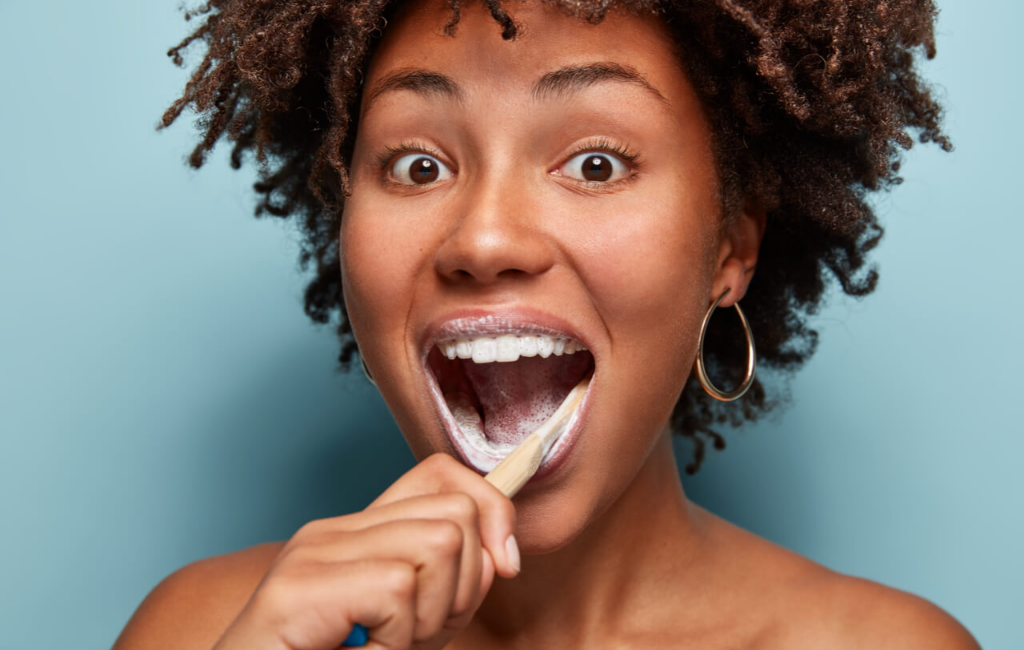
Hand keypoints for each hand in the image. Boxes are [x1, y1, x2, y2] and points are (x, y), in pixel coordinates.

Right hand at [212, 453, 519, 649]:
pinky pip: (398, 589)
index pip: (444, 477)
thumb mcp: (407, 625)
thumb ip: (447, 584)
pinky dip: (397, 641)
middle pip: (457, 513)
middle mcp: (334, 531)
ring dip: (428, 620)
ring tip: (386, 646)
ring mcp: (314, 552)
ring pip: (439, 545)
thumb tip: (500, 555)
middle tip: (417, 633)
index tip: (505, 565)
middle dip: (463, 587)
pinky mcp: (300, 585)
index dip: (493, 512)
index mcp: (359, 534)